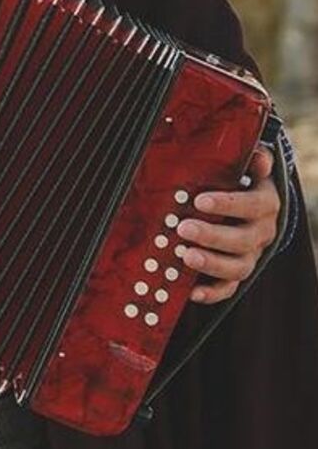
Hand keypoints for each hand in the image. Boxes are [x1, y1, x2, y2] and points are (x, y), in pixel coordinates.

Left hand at [179, 146, 279, 304]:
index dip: (227, 204)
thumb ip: (251, 161)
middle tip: (183, 228)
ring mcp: (250, 256)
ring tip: (185, 256)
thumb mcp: (244, 168)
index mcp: (264, 204)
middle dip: (212, 235)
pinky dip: (211, 293)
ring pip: (238, 267)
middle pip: (242, 240)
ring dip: (211, 264)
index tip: (199, 200)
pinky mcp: (236, 273)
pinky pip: (228, 289)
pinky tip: (190, 291)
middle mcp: (261, 233)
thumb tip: (259, 155)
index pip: (253, 205)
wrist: (246, 208)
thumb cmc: (236, 182)